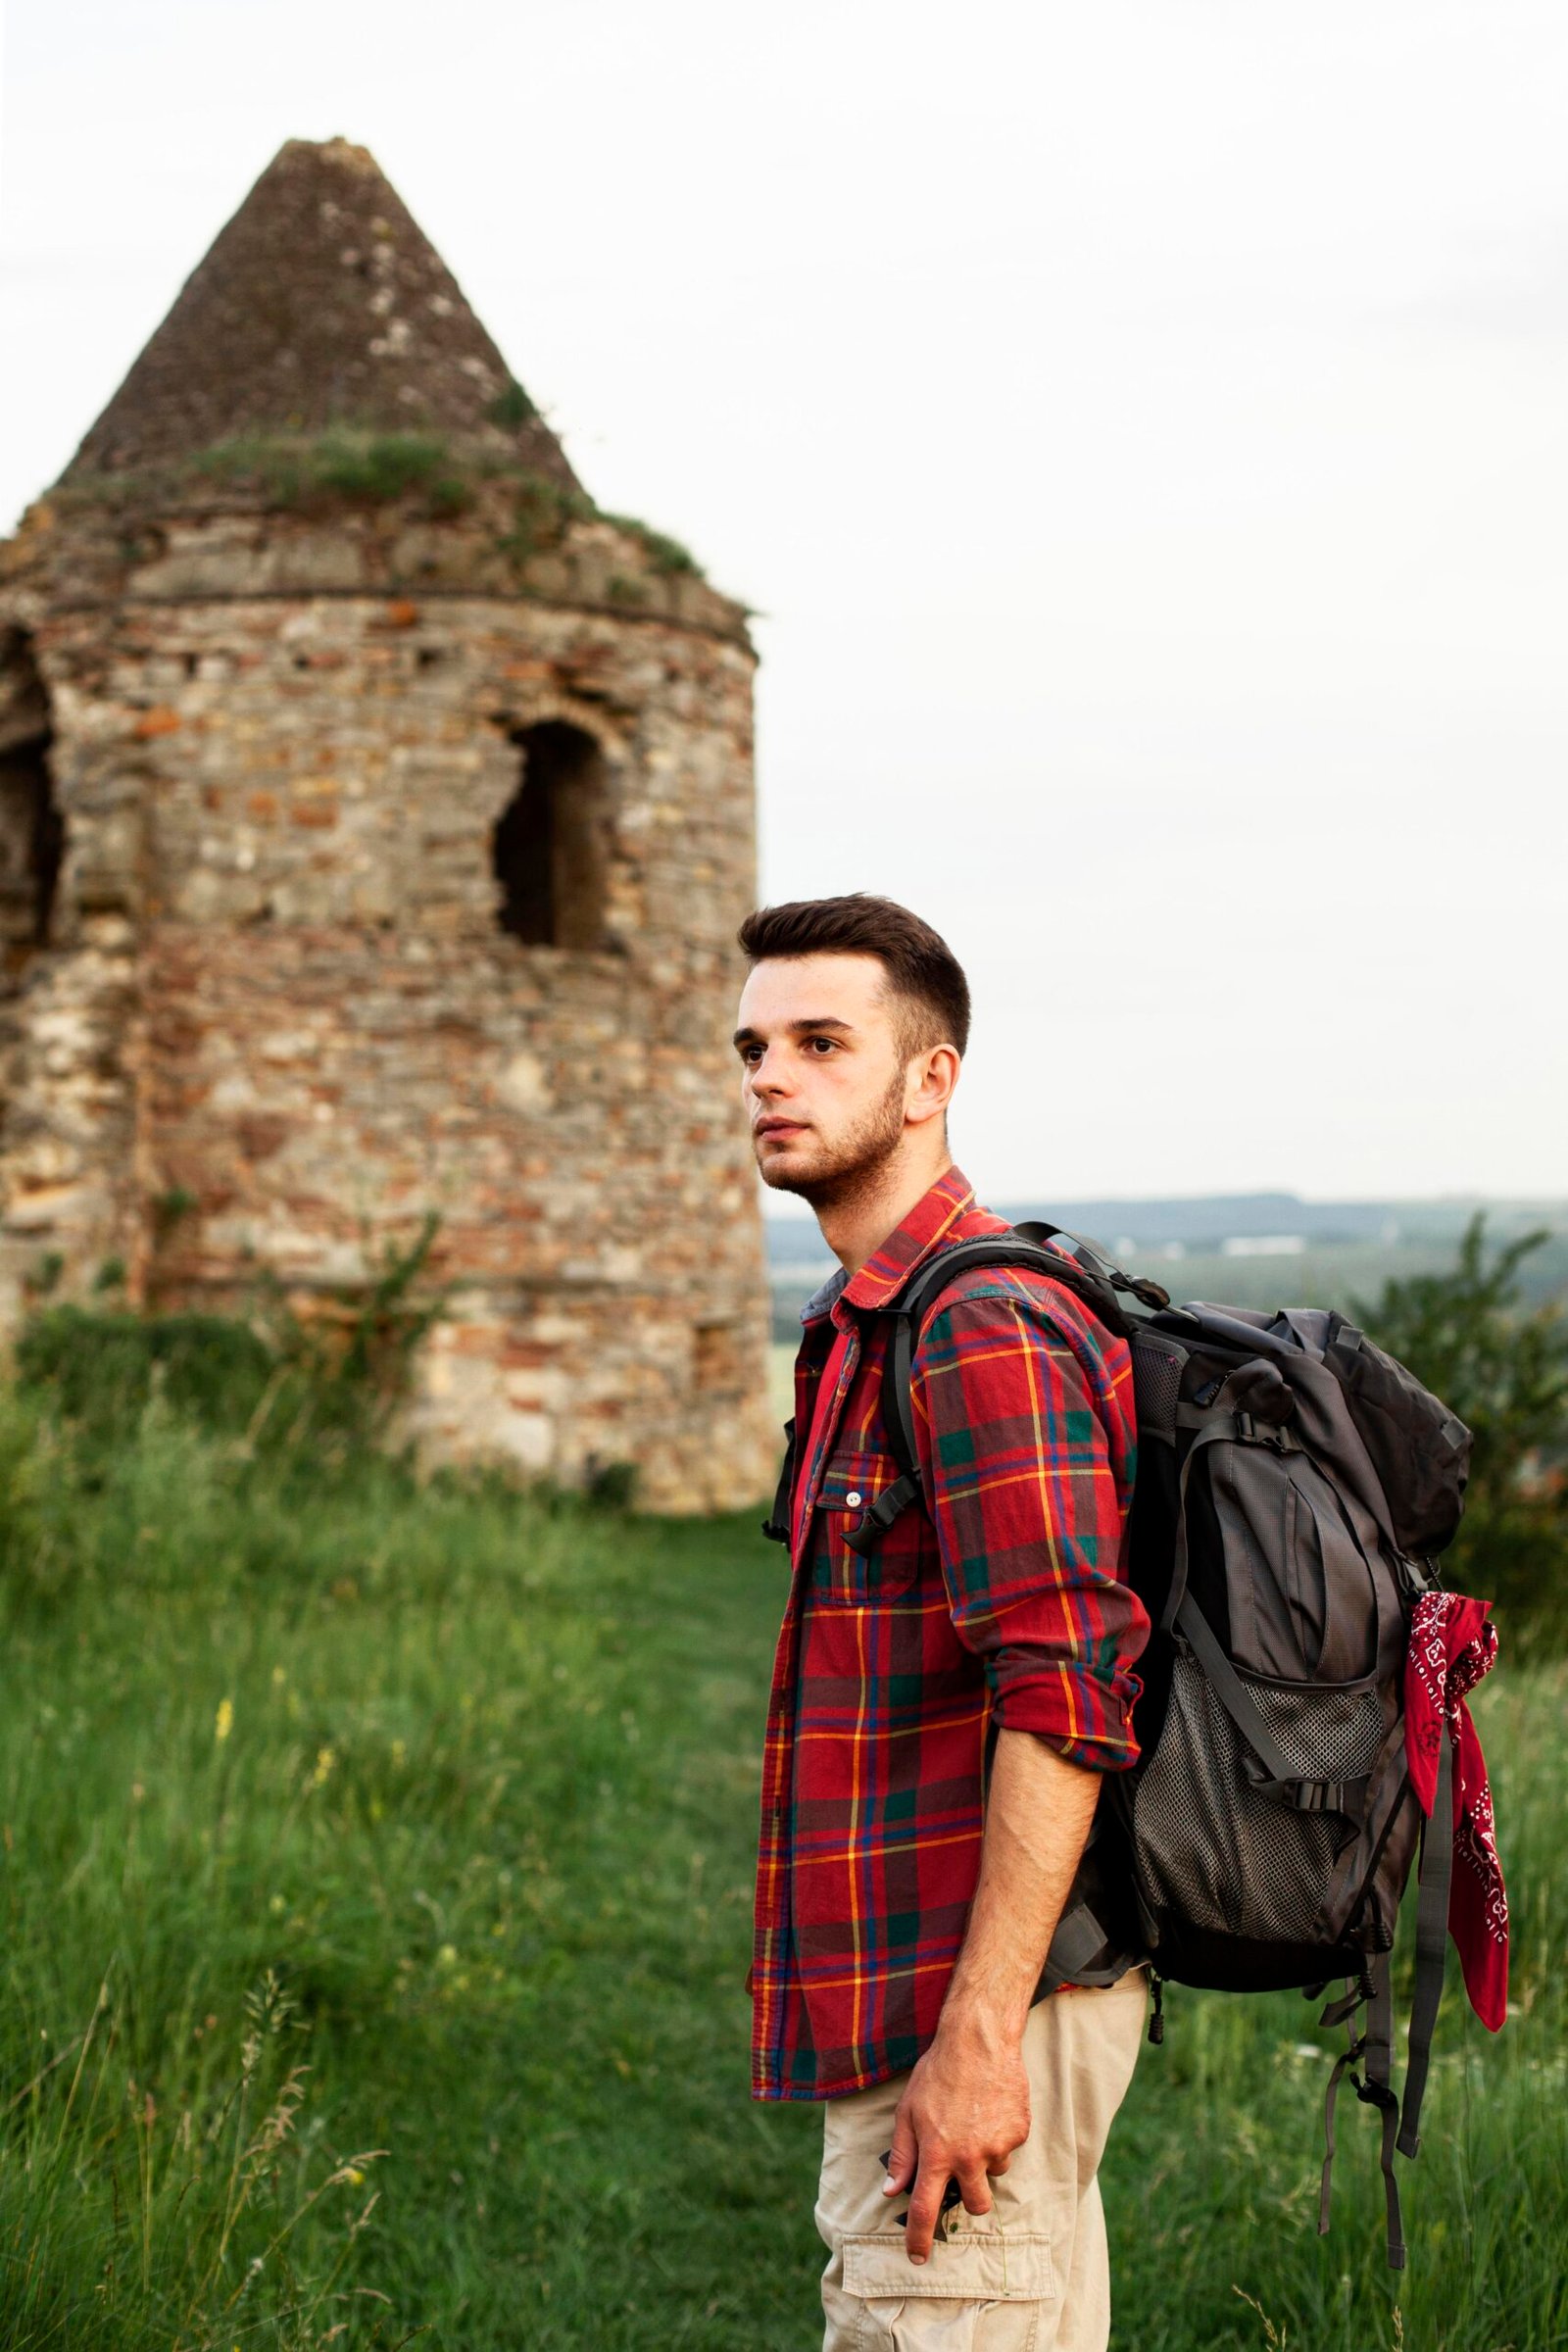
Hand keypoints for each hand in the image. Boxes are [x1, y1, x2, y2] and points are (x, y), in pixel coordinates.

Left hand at [881, 2019, 1030, 2263]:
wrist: (978, 2040)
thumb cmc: (937, 2074)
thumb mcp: (908, 2111)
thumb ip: (903, 2154)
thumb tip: (891, 2191)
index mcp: (936, 2153)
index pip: (925, 2209)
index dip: (919, 2239)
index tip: (918, 2258)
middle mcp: (968, 2156)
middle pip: (975, 2204)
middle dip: (970, 2195)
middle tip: (963, 2168)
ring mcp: (997, 2145)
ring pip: (993, 2172)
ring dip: (985, 2158)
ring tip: (974, 2120)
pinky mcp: (1019, 2132)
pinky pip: (1008, 2147)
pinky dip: (1000, 2135)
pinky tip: (990, 2108)